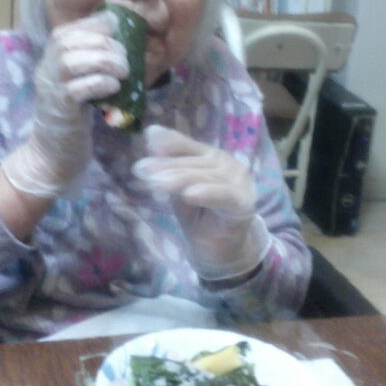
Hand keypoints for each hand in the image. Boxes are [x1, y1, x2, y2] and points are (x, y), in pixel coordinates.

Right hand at [2, 12, 125, 197]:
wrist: (54, 153)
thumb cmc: (73, 116)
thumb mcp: (79, 82)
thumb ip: (91, 62)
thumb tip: (122, 42)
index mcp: (49, 60)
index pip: (66, 31)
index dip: (93, 26)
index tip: (117, 30)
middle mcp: (45, 70)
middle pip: (68, 42)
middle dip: (103, 44)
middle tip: (124, 60)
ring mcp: (50, 90)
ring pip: (70, 61)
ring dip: (103, 61)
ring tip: (123, 72)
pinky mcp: (60, 110)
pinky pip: (76, 89)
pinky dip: (99, 83)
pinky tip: (113, 87)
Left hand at [132, 125, 269, 280]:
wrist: (217, 250)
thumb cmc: (198, 215)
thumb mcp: (179, 187)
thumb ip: (170, 164)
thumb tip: (151, 135)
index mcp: (214, 157)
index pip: (190, 146)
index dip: (171, 142)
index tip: (148, 141)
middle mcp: (230, 165)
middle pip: (196, 162)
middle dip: (167, 165)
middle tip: (141, 169)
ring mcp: (240, 184)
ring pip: (207, 177)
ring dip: (180, 178)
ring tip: (156, 182)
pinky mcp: (244, 204)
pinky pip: (224, 196)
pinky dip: (207, 193)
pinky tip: (188, 194)